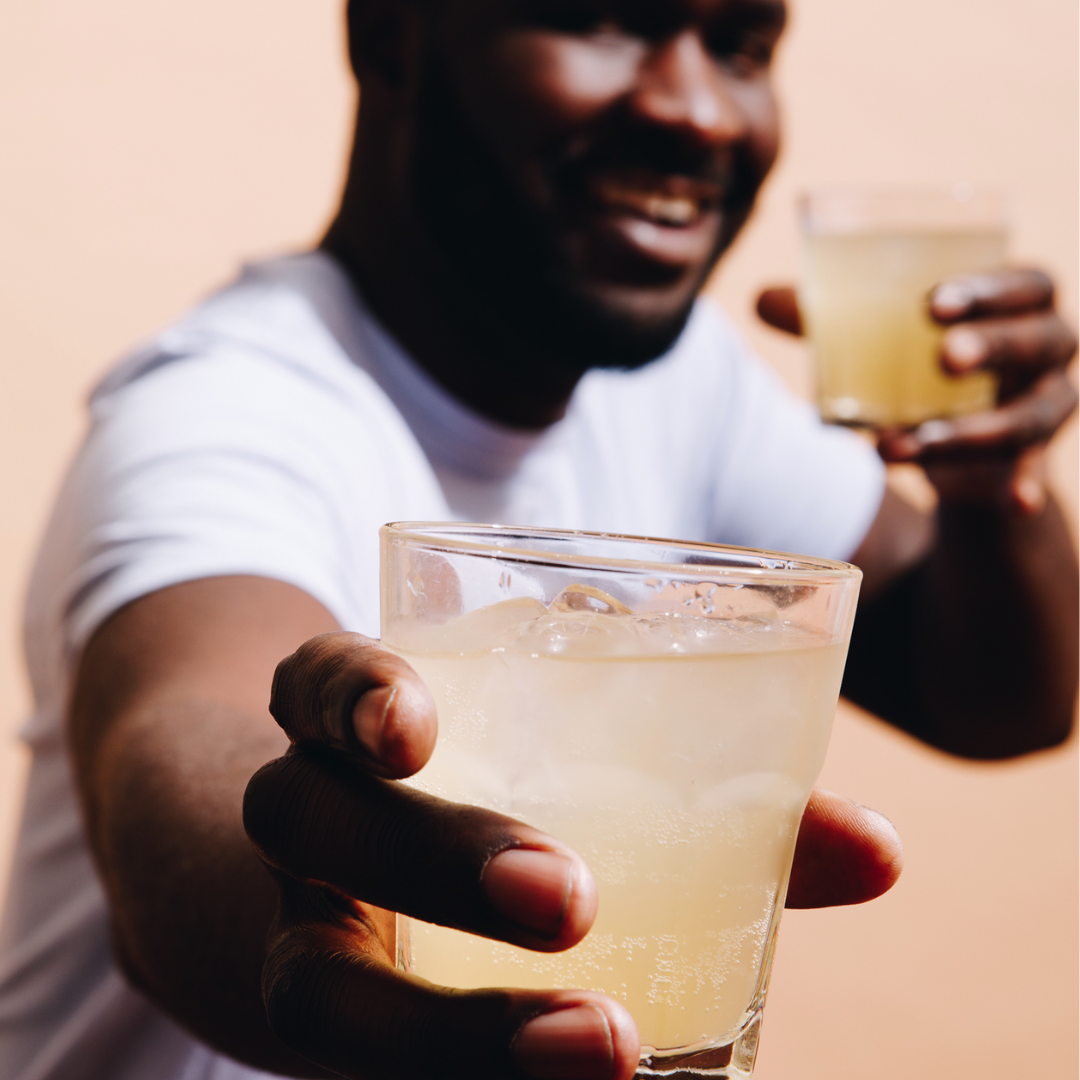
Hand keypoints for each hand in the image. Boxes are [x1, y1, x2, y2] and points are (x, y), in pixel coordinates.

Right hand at [244, 632, 902, 1079]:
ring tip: (613, 1052)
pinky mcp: (337, 1035)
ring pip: (315, 993)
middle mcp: (311, 822)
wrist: (341, 892)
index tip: (415, 727)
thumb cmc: (491, 796)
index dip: (356, 694)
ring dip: (457, 1034)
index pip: (320, 681)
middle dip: (434, 855)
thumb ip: (712, 798)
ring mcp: (304, 936)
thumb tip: (879, 851)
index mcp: (357, 727)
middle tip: (570, 900)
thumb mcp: (567, 764)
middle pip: (310, 819)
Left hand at [757, 272, 1077, 513]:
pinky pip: (1032, 474)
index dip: (988, 289)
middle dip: (993, 347)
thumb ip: (830, 319)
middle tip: (945, 356)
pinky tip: (1016, 501)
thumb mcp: (878, 340)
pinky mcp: (1032, 458)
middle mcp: (1047, 348)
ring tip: (896, 444)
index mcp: (1019, 301)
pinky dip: (1024, 486)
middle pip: (1041, 340)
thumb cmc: (916, 365)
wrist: (951, 437)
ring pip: (1026, 417)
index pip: (1023, 284)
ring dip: (967, 433)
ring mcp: (1047, 405)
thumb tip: (761, 299)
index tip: (935, 302)